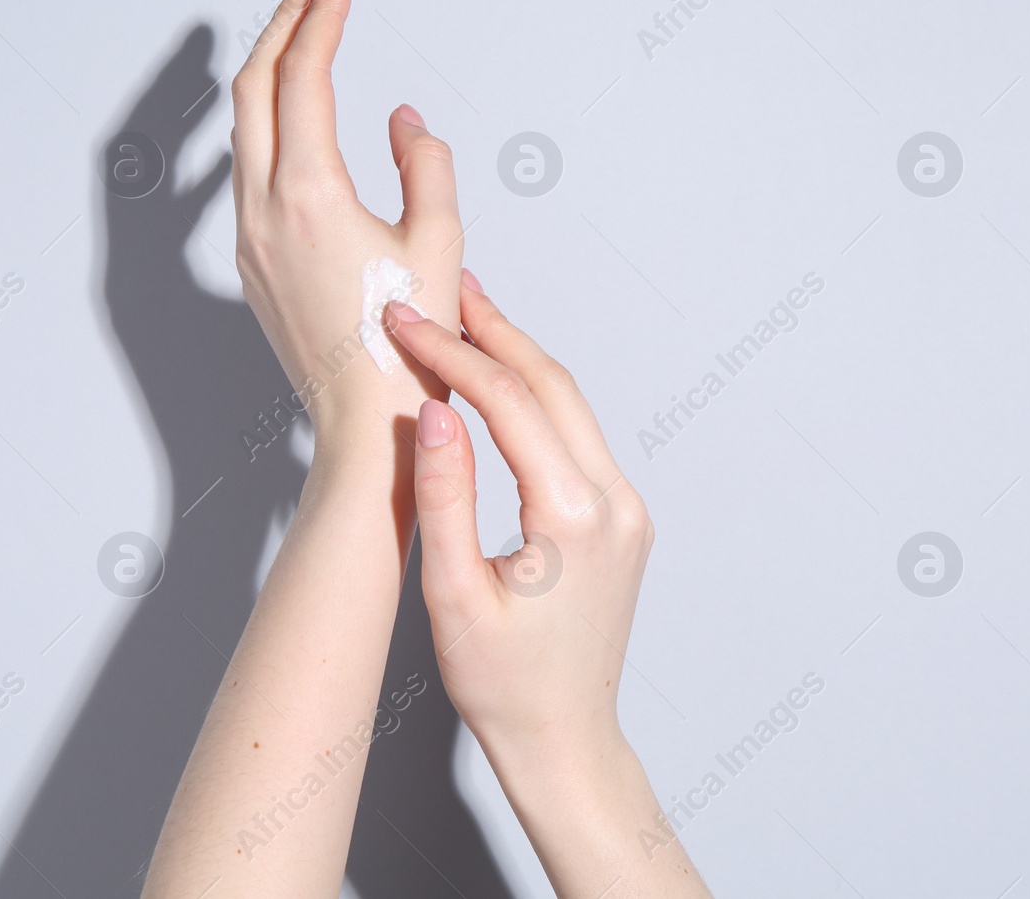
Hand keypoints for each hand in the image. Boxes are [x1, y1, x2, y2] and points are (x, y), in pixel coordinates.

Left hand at [231, 0, 463, 443]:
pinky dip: (267, 124)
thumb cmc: (409, 344)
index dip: (323, 12)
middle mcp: (263, 209)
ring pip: (243, 129)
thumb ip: (427, 163)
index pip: (304, 74)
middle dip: (283, 22)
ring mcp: (249, 238)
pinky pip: (247, 172)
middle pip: (254, 86)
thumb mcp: (441, 241)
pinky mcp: (251, 262)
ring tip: (303, 33)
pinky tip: (293, 117)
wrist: (366, 421)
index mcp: (309, 194)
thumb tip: (402, 120)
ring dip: (270, 72)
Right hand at [384, 273, 654, 761]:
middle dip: (492, 331)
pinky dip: (535, 397)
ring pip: (569, 404)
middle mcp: (615, 503)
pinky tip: (500, 381)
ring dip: (516, 357)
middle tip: (441, 289)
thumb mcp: (451, 595)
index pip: (509, 403)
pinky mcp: (621, 519)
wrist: (564, 740)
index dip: (452, 353)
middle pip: (551, 385)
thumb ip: (443, 498)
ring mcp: (627, 509)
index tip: (403, 322)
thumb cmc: (502, 684)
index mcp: (574, 518)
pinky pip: (577, 435)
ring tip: (465, 315)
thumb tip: (433, 413)